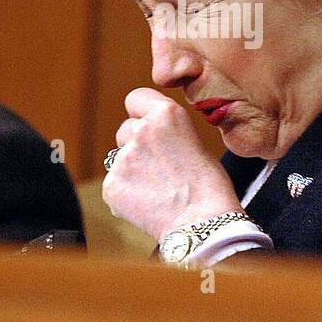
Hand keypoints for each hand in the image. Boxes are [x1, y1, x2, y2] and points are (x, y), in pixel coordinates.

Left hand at [102, 87, 243, 241]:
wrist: (204, 223)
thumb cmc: (209, 187)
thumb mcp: (195, 142)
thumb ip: (167, 132)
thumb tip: (152, 138)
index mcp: (166, 113)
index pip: (136, 98)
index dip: (141, 113)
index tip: (147, 125)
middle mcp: (141, 130)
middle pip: (125, 129)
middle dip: (136, 144)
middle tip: (158, 166)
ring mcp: (123, 158)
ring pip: (119, 158)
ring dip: (132, 169)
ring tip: (157, 188)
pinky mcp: (112, 184)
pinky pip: (115, 183)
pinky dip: (127, 193)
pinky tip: (149, 202)